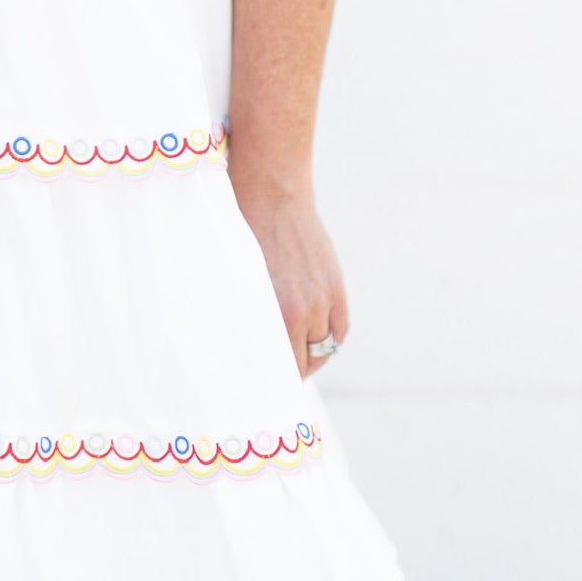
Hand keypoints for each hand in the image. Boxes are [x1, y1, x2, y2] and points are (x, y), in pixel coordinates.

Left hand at [232, 184, 349, 378]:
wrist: (273, 197)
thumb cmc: (245, 238)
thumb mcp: (241, 283)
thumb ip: (252, 315)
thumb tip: (252, 345)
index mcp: (271, 313)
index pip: (279, 365)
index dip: (274, 378)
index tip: (266, 384)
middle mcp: (299, 311)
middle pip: (303, 362)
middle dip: (292, 370)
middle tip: (280, 375)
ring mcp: (322, 299)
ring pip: (323, 348)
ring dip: (312, 357)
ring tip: (299, 359)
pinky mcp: (336, 287)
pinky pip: (340, 329)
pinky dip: (331, 340)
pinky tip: (318, 342)